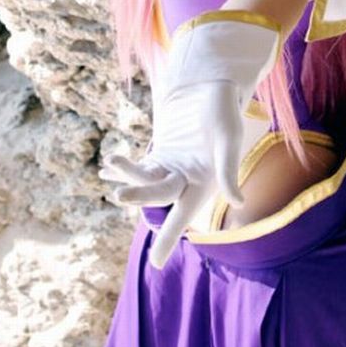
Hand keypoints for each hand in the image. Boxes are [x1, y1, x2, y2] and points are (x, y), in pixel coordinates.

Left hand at [99, 79, 245, 268]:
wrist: (211, 82)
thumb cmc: (224, 108)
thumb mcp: (229, 137)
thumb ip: (229, 169)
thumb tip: (239, 203)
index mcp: (205, 182)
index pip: (184, 216)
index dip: (169, 238)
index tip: (156, 264)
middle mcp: (187, 179)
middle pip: (159, 196)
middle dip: (140, 196)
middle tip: (120, 195)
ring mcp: (172, 166)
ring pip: (145, 181)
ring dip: (127, 177)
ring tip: (110, 167)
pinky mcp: (161, 151)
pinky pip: (140, 166)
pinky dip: (123, 169)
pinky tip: (106, 170)